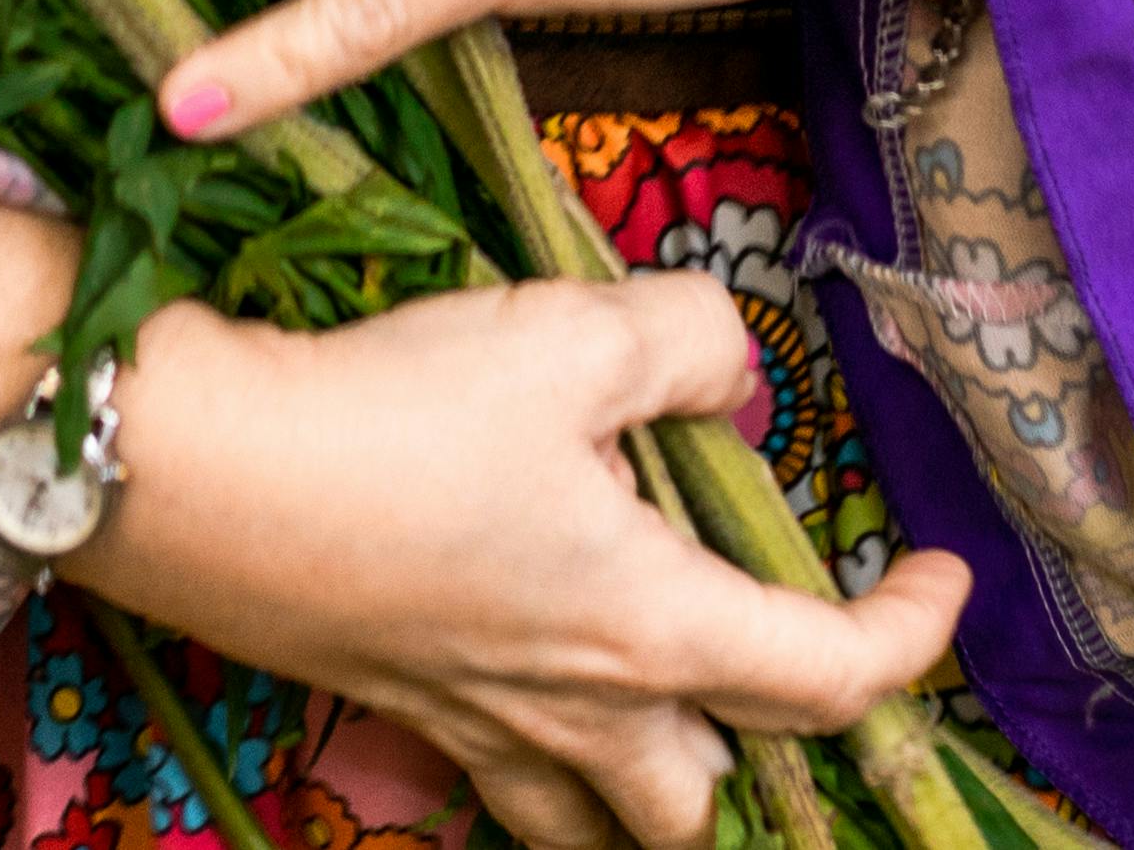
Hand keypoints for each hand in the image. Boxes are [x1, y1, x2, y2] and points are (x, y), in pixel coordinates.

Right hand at [74, 278, 968, 849]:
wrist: (191, 470)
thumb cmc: (393, 408)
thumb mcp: (571, 333)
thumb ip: (689, 345)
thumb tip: (734, 380)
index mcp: (647, 625)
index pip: (831, 678)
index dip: (912, 638)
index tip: (942, 580)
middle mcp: (575, 709)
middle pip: (708, 803)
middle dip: (771, 754)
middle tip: (793, 659)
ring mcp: (475, 725)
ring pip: (598, 825)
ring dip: (652, 792)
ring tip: (674, 715)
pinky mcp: (395, 707)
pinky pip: (500, 785)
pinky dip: (543, 769)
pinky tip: (529, 689)